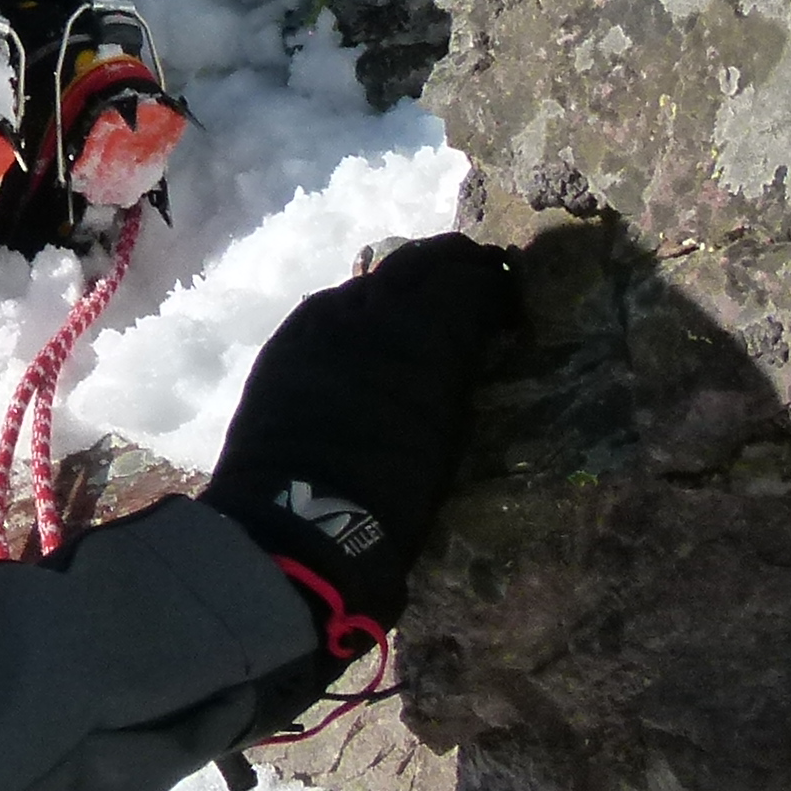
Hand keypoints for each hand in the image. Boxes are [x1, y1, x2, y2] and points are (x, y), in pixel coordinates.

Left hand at [202, 233, 517, 649]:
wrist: (297, 527)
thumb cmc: (391, 498)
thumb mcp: (448, 433)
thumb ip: (456, 372)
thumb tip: (470, 340)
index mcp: (420, 335)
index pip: (465, 278)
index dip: (491, 281)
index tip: (506, 294)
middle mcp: (368, 311)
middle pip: (416, 263)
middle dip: (449, 266)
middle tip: (472, 282)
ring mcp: (319, 321)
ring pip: (370, 281)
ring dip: (398, 289)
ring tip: (417, 314)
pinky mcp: (284, 342)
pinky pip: (329, 308)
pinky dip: (355, 313)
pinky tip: (363, 338)